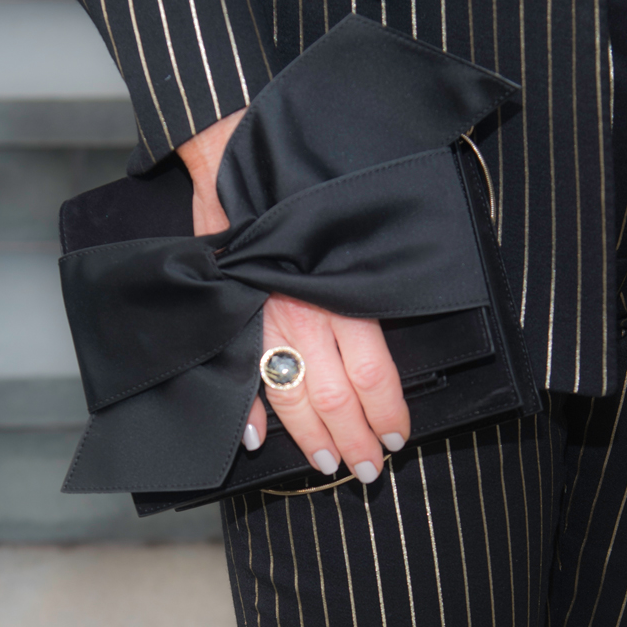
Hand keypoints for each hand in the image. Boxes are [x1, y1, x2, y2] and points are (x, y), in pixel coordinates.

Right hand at [177, 111, 410, 482]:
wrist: (239, 156)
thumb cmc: (301, 194)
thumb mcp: (347, 235)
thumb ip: (363, 287)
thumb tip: (383, 339)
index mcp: (339, 291)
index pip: (372, 371)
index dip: (387, 411)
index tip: (398, 437)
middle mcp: (303, 310)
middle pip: (335, 392)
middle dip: (354, 438)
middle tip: (367, 471)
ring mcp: (261, 315)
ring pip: (291, 392)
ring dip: (310, 435)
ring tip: (327, 462)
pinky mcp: (228, 310)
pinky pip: (236, 370)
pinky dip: (244, 408)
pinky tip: (256, 439)